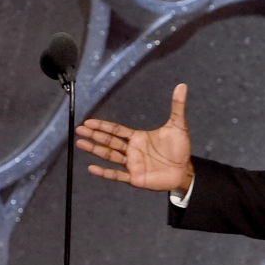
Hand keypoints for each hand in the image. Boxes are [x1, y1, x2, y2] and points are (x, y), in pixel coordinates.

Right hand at [75, 83, 193, 192]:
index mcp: (137, 137)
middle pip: (109, 141)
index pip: (116, 130)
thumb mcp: (178, 125)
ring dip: (94, 150)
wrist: (184, 170)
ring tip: (80, 144)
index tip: (89, 122)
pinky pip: (116, 175)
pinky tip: (92, 168)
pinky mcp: (134, 177)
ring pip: (109, 156)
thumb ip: (177, 106)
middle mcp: (131, 150)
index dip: (102, 125)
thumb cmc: (180, 149)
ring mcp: (131, 164)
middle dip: (94, 135)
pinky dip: (104, 172)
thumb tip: (182, 86)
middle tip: (79, 130)